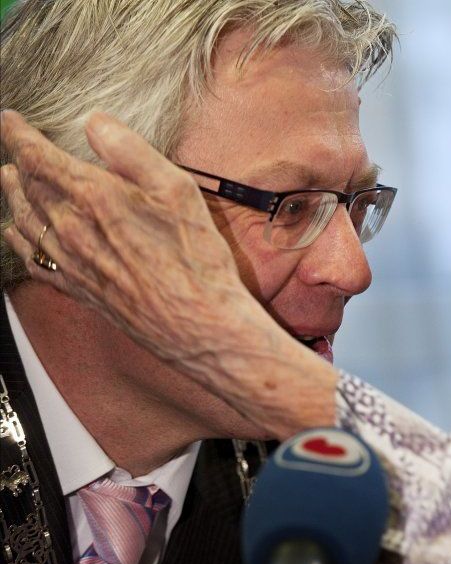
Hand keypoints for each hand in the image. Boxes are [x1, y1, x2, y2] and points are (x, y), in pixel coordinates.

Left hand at [1, 110, 336, 437]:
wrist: (198, 323)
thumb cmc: (197, 259)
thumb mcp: (178, 191)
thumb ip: (131, 152)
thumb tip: (95, 122)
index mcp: (94, 196)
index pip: (39, 157)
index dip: (18, 133)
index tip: (10, 118)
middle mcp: (71, 228)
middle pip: (27, 187)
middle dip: (18, 163)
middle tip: (16, 149)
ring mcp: (70, 261)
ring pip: (23, 221)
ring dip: (13, 196)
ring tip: (9, 180)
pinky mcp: (78, 288)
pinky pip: (32, 259)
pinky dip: (17, 240)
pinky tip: (16, 233)